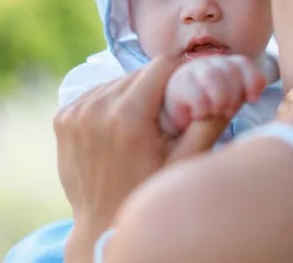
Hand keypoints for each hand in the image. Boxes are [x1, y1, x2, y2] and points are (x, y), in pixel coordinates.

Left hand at [54, 57, 232, 261]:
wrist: (101, 226)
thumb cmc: (148, 195)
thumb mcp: (184, 164)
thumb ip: (208, 124)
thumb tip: (229, 92)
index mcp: (127, 117)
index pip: (160, 67)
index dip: (180, 71)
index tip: (189, 84)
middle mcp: (96, 109)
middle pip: (138, 73)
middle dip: (157, 86)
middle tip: (168, 112)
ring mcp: (75, 113)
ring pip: (116, 82)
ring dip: (133, 93)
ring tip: (143, 123)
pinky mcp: (63, 118)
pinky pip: (96, 94)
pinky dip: (111, 102)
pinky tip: (119, 127)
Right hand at [161, 55, 267, 136]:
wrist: (178, 124)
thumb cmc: (209, 111)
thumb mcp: (231, 103)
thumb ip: (246, 92)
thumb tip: (262, 83)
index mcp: (226, 65)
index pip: (242, 63)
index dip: (251, 79)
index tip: (253, 99)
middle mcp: (209, 63)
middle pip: (229, 70)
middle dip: (234, 94)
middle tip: (229, 111)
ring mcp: (191, 71)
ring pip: (213, 77)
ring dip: (220, 100)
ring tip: (215, 112)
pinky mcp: (177, 85)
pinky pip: (196, 94)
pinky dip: (203, 109)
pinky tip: (199, 115)